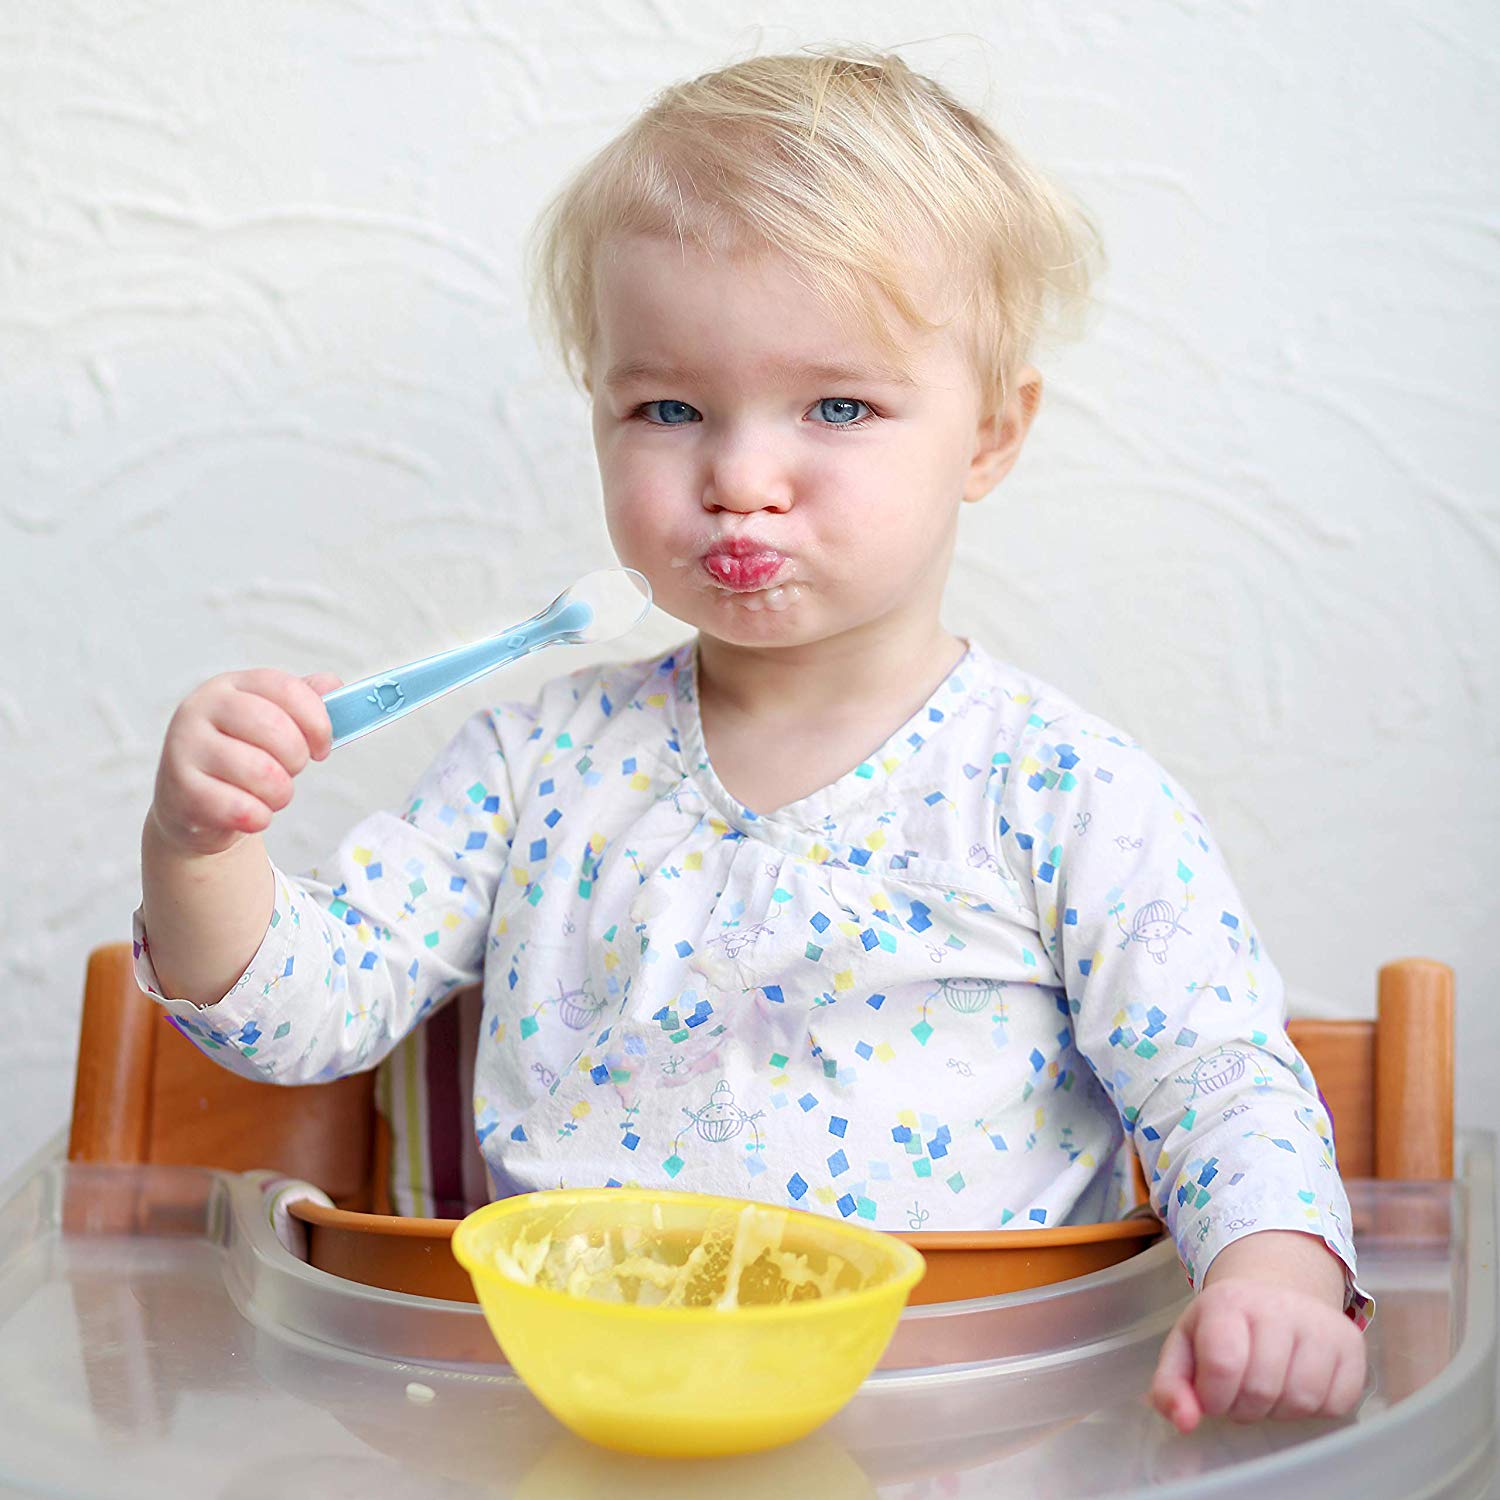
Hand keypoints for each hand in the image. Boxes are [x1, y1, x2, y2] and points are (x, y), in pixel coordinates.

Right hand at [149, 668, 342, 856]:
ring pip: (261, 771)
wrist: (193, 804)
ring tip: (271, 794)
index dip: (317, 721)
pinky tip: (252, 813)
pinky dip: (259, 817)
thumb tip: (332, 685)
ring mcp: (185, 748)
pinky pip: (241, 808)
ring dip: (280, 793)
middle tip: (291, 771)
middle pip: (274, 727)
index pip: (287, 689)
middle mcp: (201, 708)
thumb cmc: (241, 757)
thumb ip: (304, 701)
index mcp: (231, 686)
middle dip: (297, 758)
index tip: (322, 747)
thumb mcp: (271, 722)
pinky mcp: (180, 790)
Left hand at [1151, 1234, 1366, 1431]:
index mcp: (1228, 1301)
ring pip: (1302, 1400)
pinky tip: (1296, 1384)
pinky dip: (1314, 1409)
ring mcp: (1320, 1323)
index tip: (1211, 1395)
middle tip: (1239, 1391)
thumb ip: (1170, 1387)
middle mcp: (1278, 1305)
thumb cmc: (1225, 1327)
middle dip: (1244, 1406)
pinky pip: (1337, 1404)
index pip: (1223, 1363)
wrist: (1274, 1289)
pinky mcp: (1352, 1344)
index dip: (1214, 1396)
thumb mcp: (1186, 1347)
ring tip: (1267, 1387)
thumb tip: (1184, 1422)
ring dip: (1279, 1410)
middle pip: (1262, 1389)